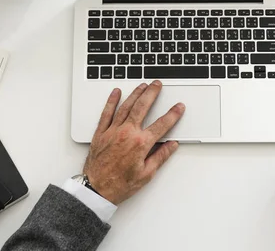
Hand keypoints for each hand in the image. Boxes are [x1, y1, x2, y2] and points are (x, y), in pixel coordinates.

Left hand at [83, 81, 183, 204]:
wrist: (96, 189)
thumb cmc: (119, 184)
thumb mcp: (146, 174)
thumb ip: (160, 156)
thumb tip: (171, 145)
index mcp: (141, 144)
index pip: (162, 124)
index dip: (173, 114)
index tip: (178, 107)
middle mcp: (127, 133)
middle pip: (142, 107)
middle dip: (152, 93)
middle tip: (157, 84)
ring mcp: (113, 131)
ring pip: (126, 106)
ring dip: (136, 94)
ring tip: (143, 85)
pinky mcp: (101, 132)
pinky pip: (107, 112)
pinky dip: (111, 101)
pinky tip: (116, 92)